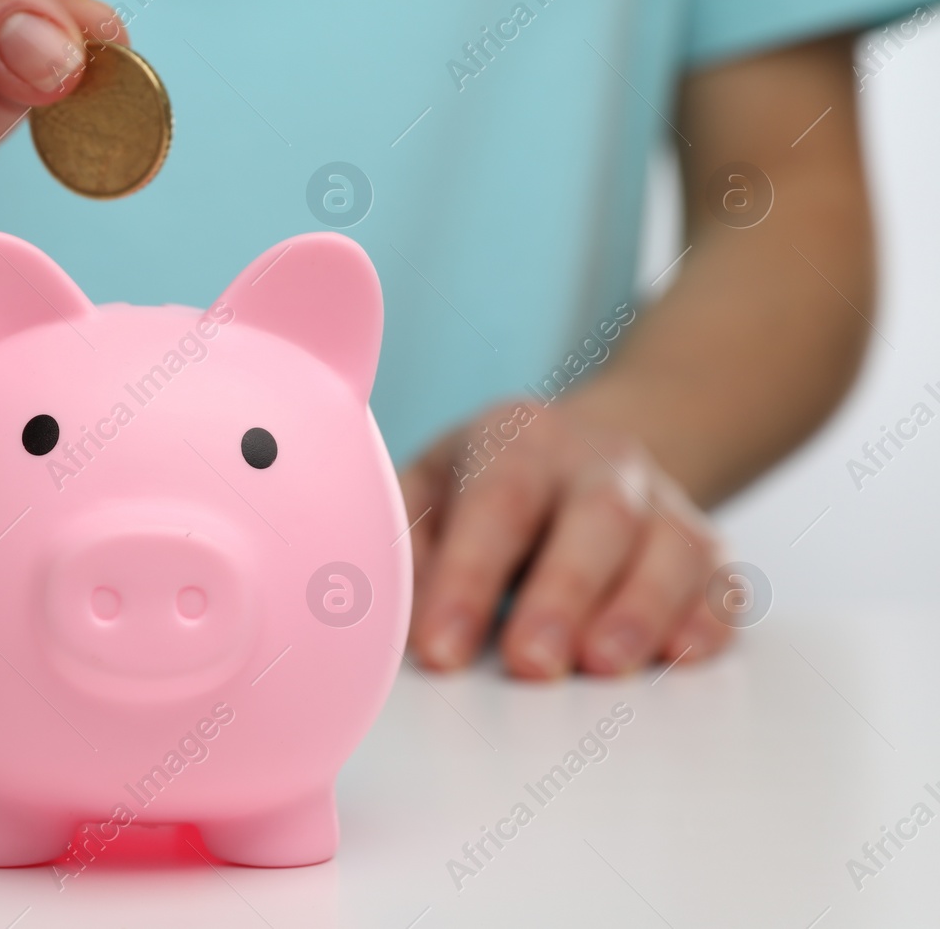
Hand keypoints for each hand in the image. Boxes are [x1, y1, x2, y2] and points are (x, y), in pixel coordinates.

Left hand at [400, 400, 731, 678]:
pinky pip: (722, 583)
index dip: (467, 579)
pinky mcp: (709, 551)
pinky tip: (682, 658)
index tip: (439, 651)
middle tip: (531, 665)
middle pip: (597, 518)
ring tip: (604, 669)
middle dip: (564, 594)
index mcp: (520, 437)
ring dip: (641, 612)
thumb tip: (383, 624)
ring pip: (673, 547)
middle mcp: (602, 460)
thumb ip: (406, 549)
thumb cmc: (483, 485)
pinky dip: (706, 621)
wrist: (585, 453)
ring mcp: (665, 502)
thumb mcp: (429, 491)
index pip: (496, 503)